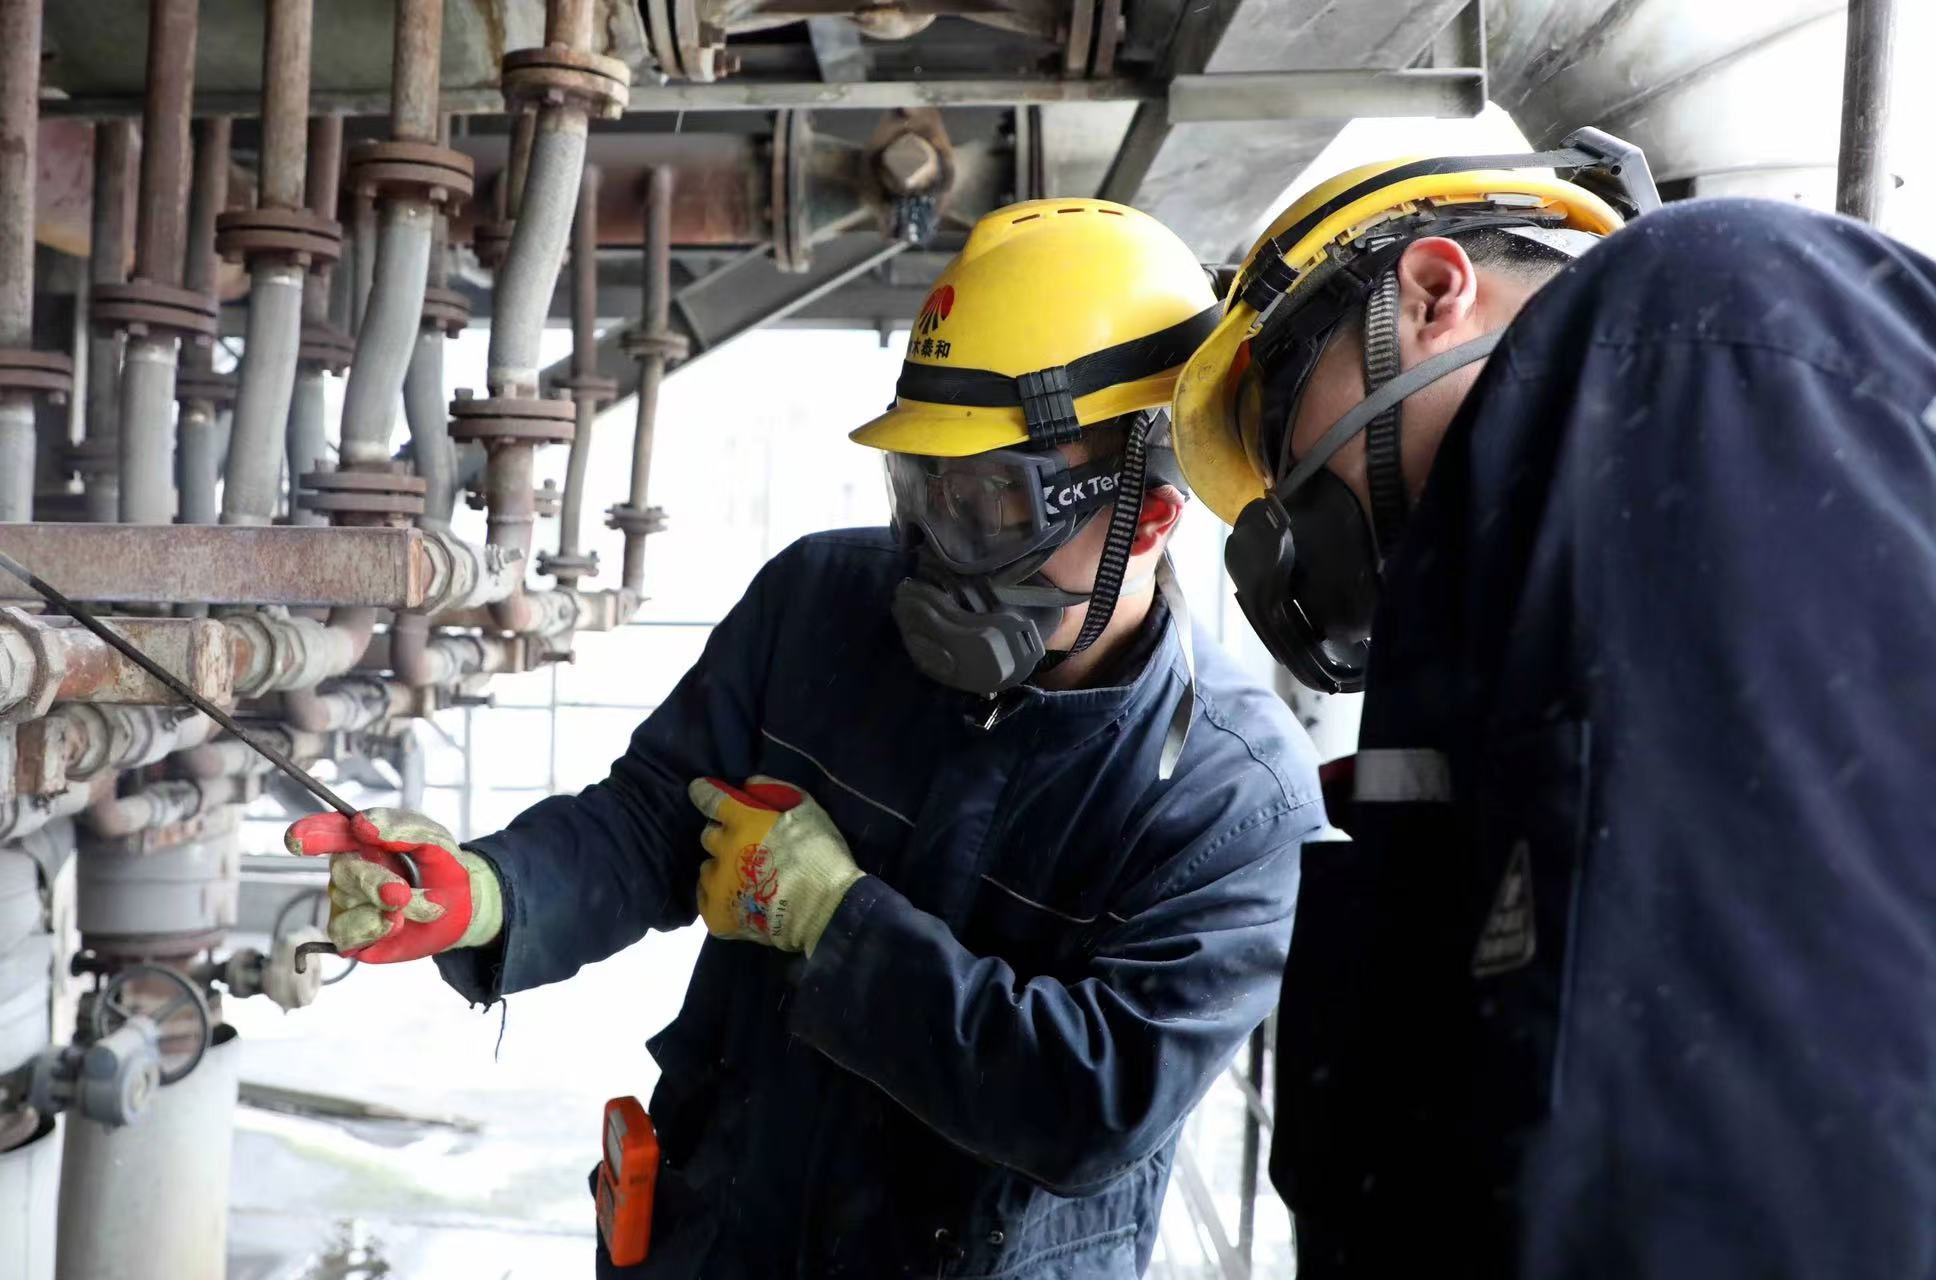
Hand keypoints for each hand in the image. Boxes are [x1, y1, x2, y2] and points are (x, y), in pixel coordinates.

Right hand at [284, 807, 502, 962]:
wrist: (461, 910)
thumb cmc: (441, 868)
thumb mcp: (435, 840)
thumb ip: (403, 827)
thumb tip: (363, 824)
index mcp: (363, 839)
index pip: (329, 830)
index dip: (310, 833)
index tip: (297, 840)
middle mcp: (348, 869)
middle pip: (343, 871)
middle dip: (373, 883)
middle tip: (401, 893)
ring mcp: (346, 902)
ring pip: (346, 904)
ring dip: (385, 909)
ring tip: (413, 906)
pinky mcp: (350, 935)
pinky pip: (345, 935)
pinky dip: (373, 930)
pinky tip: (394, 925)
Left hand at [688, 777, 864, 954]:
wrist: (826, 911)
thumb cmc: (822, 856)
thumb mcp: (809, 810)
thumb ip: (777, 791)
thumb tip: (749, 784)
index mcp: (743, 822)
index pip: (711, 799)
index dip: (703, 792)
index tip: (699, 789)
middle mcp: (723, 850)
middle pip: (708, 836)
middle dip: (724, 836)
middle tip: (746, 845)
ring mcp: (717, 885)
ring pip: (708, 868)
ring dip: (722, 867)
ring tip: (746, 878)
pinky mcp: (717, 915)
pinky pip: (706, 899)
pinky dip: (719, 896)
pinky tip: (739, 899)